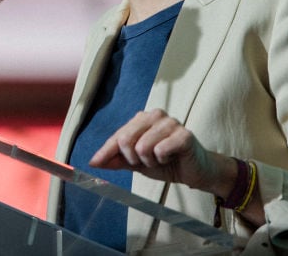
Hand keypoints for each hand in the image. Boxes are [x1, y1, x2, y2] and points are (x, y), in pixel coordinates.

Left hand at [89, 109, 231, 194]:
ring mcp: (170, 122)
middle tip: (147, 162)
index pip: (117, 136)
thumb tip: (93, 162)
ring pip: (143, 147)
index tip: (94, 163)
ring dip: (150, 161)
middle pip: (126, 139)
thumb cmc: (166, 163)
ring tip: (161, 159)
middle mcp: (154, 115)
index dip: (105, 152)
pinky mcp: (184, 134)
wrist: (194, 172)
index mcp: (141, 118)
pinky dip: (163, 160)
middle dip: (133, 158)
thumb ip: (117, 159)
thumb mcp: (137, 163)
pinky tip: (172, 157)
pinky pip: (160, 150)